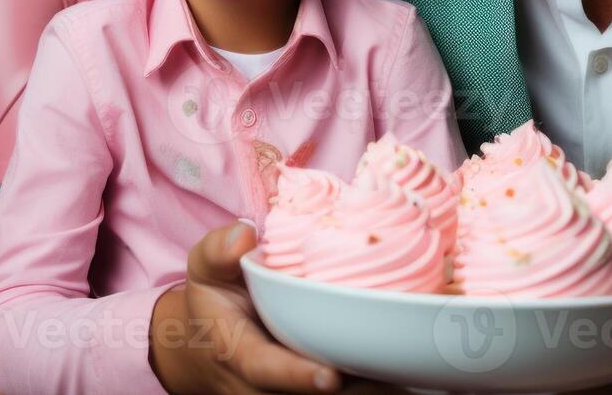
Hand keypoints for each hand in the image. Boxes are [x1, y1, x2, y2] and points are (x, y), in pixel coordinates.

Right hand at [150, 221, 405, 394]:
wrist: (206, 346)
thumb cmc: (214, 302)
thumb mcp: (205, 270)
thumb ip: (218, 251)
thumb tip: (243, 233)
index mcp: (237, 353)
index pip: (266, 370)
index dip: (297, 377)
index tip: (330, 377)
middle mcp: (260, 386)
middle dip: (351, 388)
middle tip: (393, 373)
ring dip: (367, 390)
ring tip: (406, 374)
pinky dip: (371, 387)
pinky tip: (403, 373)